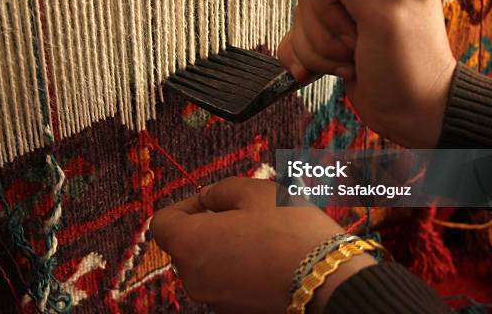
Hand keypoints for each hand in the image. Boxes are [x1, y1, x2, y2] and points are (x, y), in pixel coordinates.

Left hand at [150, 177, 374, 312]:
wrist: (329, 280)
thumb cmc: (289, 230)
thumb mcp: (252, 191)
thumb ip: (218, 190)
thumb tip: (206, 199)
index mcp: (189, 245)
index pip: (162, 222)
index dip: (184, 204)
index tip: (211, 200)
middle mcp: (193, 278)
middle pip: (184, 244)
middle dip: (206, 223)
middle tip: (241, 211)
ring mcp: (213, 299)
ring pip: (205, 262)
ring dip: (222, 244)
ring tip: (259, 232)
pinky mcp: (234, 310)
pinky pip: (224, 280)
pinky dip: (236, 265)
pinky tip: (266, 254)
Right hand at [277, 0, 455, 147]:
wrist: (411, 113)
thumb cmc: (410, 66)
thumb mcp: (381, 15)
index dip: (333, 4)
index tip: (360, 26)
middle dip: (328, 34)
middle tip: (360, 46)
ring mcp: (344, 14)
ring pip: (300, 22)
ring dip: (321, 52)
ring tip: (353, 62)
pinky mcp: (330, 38)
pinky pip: (294, 40)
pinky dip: (304, 60)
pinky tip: (325, 70)